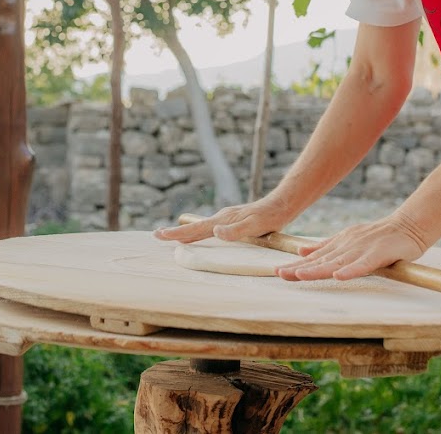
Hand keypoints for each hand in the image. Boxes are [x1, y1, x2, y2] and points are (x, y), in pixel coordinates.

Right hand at [152, 198, 295, 243]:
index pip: (196, 229)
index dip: (178, 234)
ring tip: (173, 236)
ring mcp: (226, 219)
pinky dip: (199, 232)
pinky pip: (211, 228)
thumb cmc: (270, 217)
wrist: (282, 205)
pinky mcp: (233, 221)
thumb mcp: (255, 225)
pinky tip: (200, 235)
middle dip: (176, 232)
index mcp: (222, 220)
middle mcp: (221, 218)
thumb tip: (215, 232)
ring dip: (186, 232)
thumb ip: (236, 230)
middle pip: (194, 227)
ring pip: (201, 227)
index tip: (159, 235)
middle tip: (157, 235)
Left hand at [275, 213, 429, 281]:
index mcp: (339, 244)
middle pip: (321, 260)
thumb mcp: (347, 239)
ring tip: (300, 274)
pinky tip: (339, 276)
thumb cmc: (378, 236)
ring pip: (337, 262)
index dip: (296, 265)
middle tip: (279, 273)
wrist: (407, 226)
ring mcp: (361, 249)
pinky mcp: (378, 254)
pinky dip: (351, 270)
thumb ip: (325, 247)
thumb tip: (300, 251)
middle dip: (300, 268)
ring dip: (319, 269)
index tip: (278, 271)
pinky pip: (363, 264)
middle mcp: (346, 246)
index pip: (314, 258)